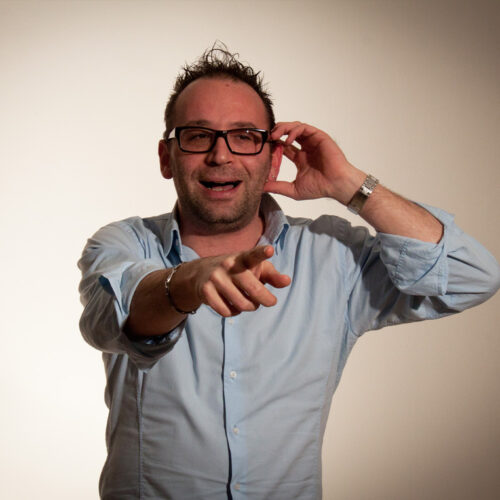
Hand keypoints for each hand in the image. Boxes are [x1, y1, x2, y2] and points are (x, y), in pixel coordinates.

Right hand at [173, 245, 290, 316]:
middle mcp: (228, 265)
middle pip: (253, 289)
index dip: (262, 253)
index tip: (270, 250)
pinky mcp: (206, 291)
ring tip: (249, 302)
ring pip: (242, 304)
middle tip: (270, 301)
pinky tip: (232, 306)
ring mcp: (216, 278)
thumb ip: (272, 275)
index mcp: (243, 257)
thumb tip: (287, 281)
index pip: (254, 255)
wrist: (201, 273)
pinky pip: (226, 311)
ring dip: (250, 307)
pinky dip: (233, 312)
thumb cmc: (238, 271)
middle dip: (266, 299)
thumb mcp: (255, 268)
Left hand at [264, 121, 364, 204]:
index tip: (264, 147)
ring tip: (275, 135)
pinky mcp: (319, 137)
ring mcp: (312, 142)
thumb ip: (277, 187)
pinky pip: (304, 128)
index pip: (283, 147)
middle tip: (267, 138)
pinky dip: (294, 131)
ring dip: (283, 128)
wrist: (336, 185)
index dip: (273, 145)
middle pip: (288, 133)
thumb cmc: (319, 188)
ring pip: (295, 127)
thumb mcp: (293, 189)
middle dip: (276, 133)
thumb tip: (261, 188)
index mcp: (300, 158)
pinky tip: (287, 140)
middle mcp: (306, 148)